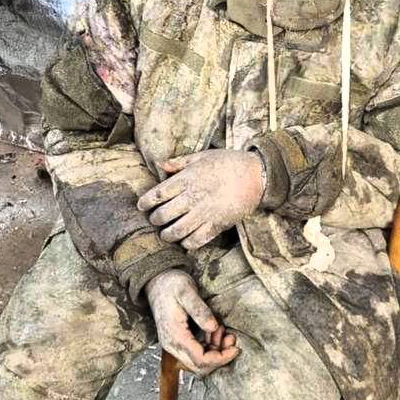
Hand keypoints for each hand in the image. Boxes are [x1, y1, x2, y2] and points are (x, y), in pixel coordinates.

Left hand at [137, 149, 264, 250]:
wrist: (256, 176)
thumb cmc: (229, 163)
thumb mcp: (203, 156)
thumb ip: (180, 162)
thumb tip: (161, 164)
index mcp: (187, 179)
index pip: (157, 194)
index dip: (145, 202)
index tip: (142, 206)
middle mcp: (192, 198)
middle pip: (163, 215)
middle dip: (155, 220)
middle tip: (155, 219)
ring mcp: (204, 213)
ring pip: (176, 231)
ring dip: (167, 235)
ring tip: (166, 233)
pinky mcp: (216, 225)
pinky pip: (196, 240)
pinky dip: (186, 244)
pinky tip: (184, 241)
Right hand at [146, 269, 238, 374]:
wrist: (156, 282)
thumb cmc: (170, 285)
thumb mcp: (186, 291)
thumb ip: (199, 310)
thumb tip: (213, 327)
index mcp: (175, 335)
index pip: (200, 360)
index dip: (220, 358)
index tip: (235, 348)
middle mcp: (172, 345)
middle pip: (199, 367)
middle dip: (219, 357)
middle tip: (231, 339)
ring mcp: (174, 345)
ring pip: (198, 362)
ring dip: (215, 352)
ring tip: (224, 332)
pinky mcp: (178, 341)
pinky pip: (196, 354)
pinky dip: (209, 347)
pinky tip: (215, 332)